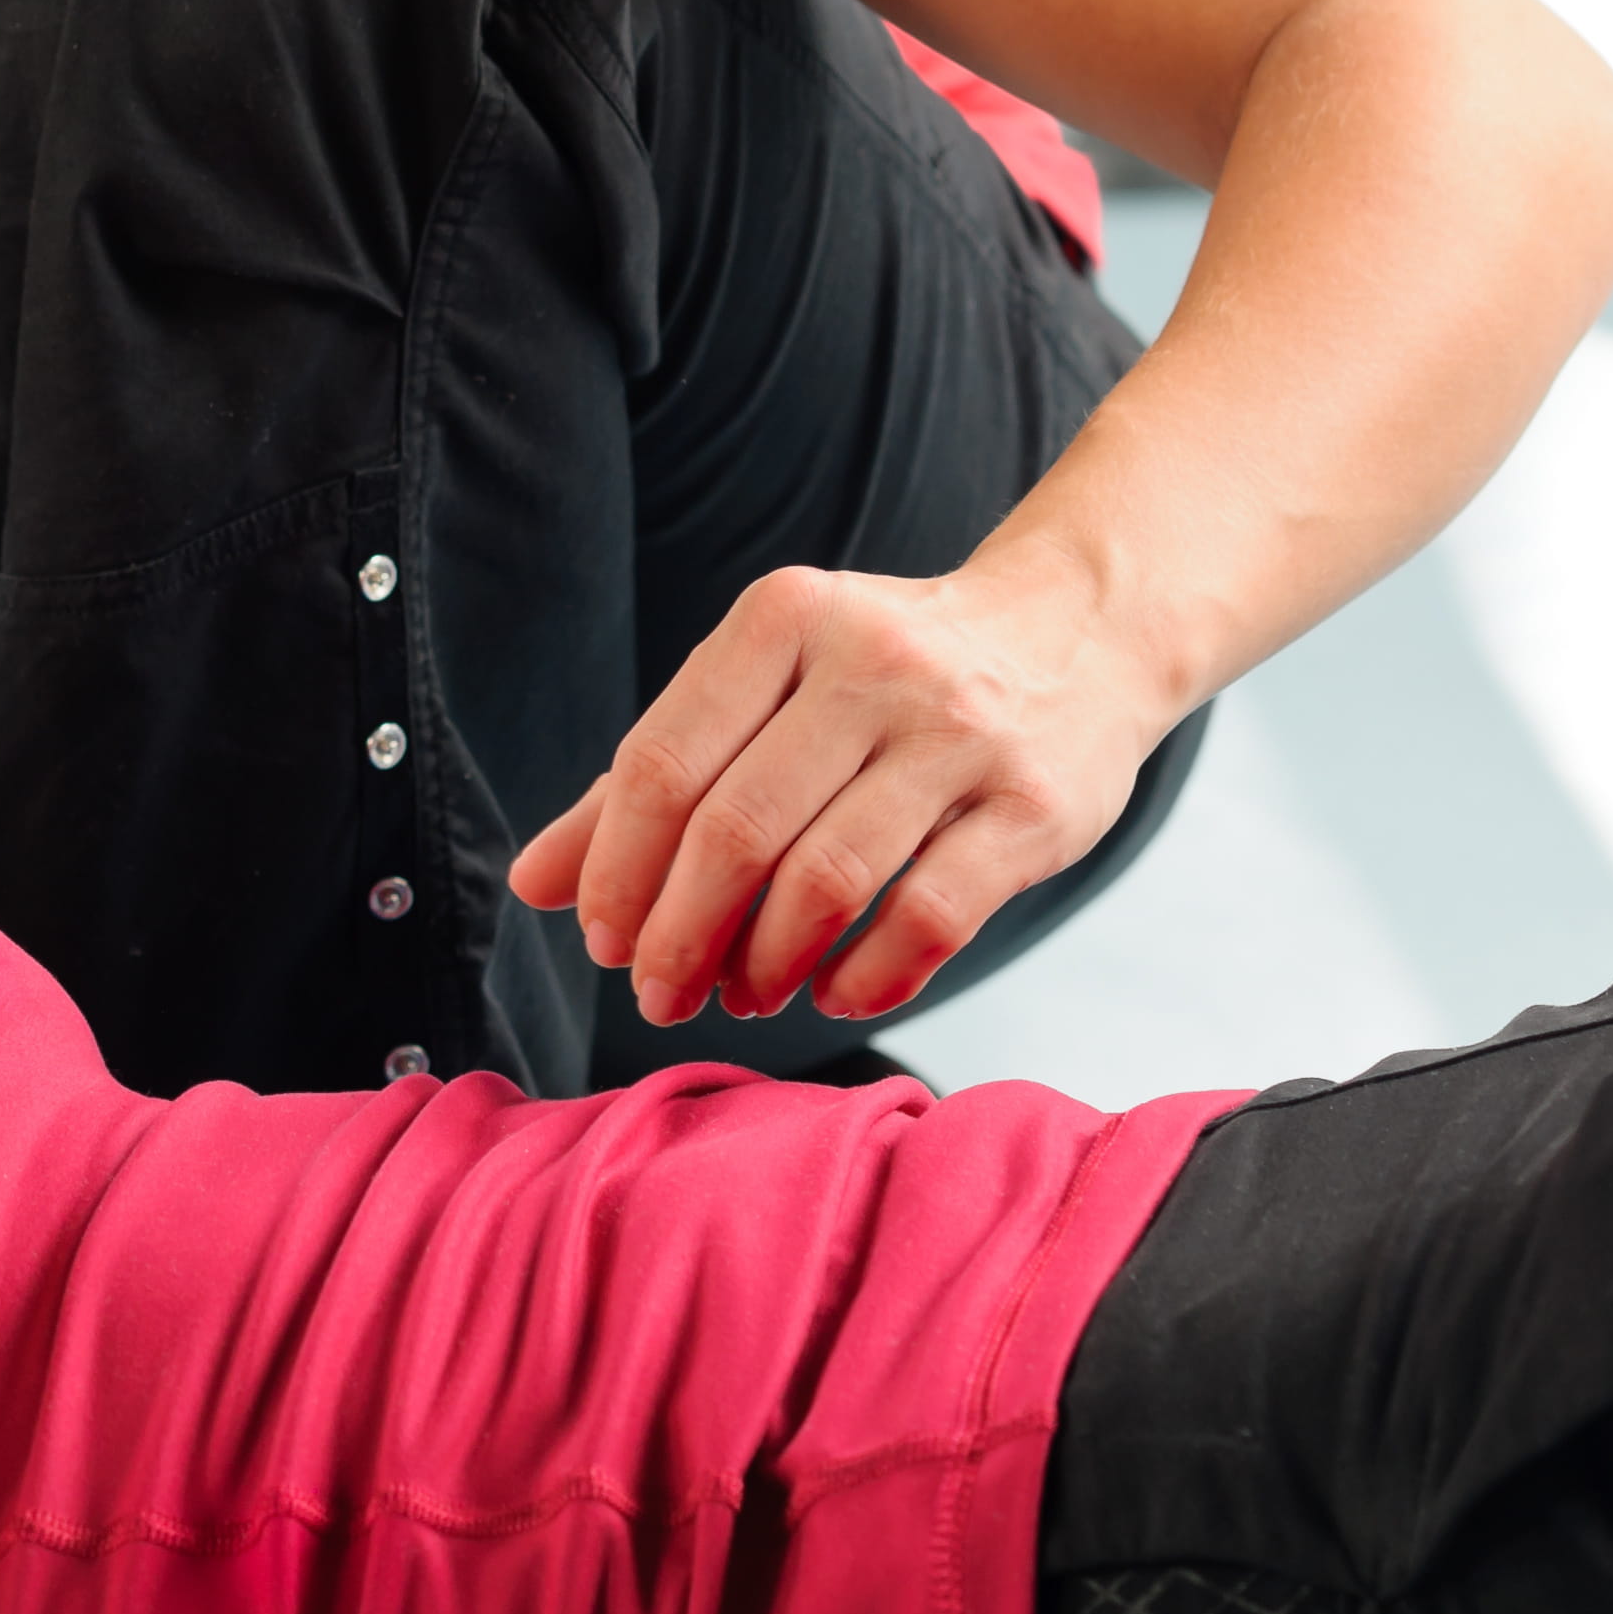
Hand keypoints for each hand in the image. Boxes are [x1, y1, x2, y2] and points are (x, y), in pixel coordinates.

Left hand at [504, 557, 1169, 1026]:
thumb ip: (649, 778)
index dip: (616, 870)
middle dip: (679, 935)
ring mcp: (960, 735)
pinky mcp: (1033, 808)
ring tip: (744, 994)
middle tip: (660, 992)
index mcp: (783, 619)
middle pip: (735, 831)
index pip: (662, 764)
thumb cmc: (885, 677)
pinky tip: (832, 988)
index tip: (603, 939)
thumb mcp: (765, 689)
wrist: (1078, 632)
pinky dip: (864, 975)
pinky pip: (928, 917)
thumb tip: (534, 884)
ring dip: (764, 963)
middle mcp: (872, 664)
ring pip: (826, 881)